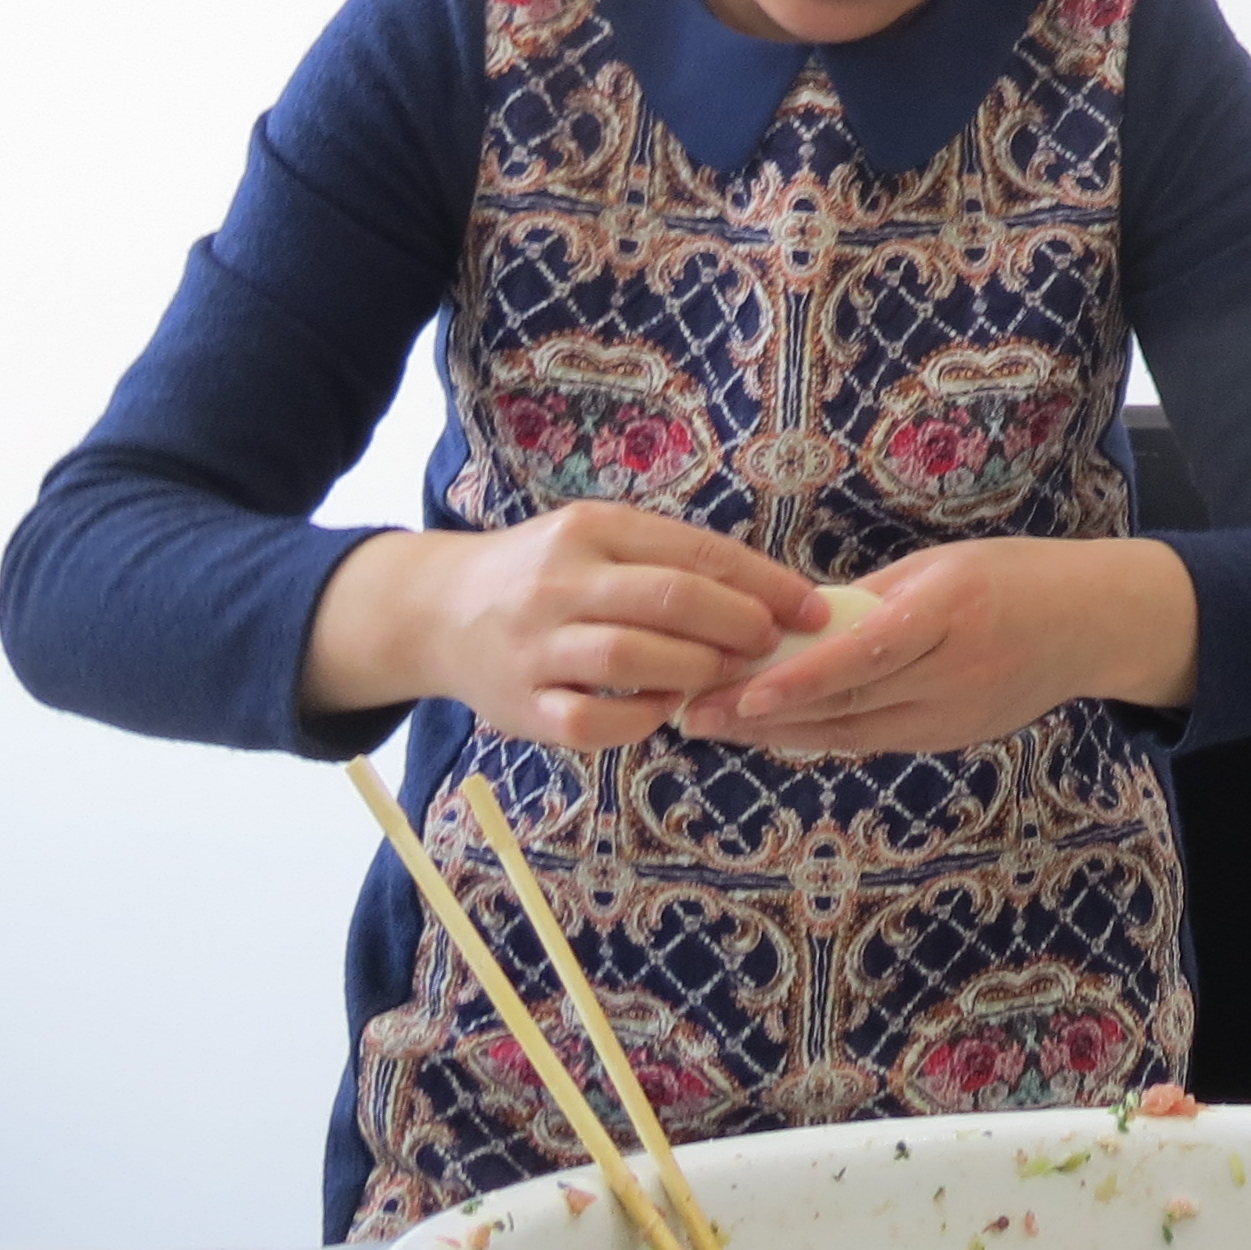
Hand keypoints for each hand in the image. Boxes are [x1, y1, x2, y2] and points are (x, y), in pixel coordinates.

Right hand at [300, 502, 821, 751]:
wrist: (439, 611)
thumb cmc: (546, 575)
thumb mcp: (600, 540)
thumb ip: (671, 562)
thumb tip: (773, 596)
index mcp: (593, 528)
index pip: (696, 553)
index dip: (765, 584)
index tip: (811, 609)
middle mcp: (561, 581)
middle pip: (671, 601)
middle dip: (740, 626)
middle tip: (772, 646)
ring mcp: (536, 645)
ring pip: (633, 658)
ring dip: (697, 671)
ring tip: (726, 677)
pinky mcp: (520, 706)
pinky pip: (593, 721)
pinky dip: (642, 718)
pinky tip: (664, 710)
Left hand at [684, 536, 1199, 756]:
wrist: (1094, 624)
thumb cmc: (1014, 575)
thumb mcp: (942, 565)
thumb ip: (872, 599)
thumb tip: (794, 620)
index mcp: (950, 611)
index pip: (863, 656)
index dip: (798, 681)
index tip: (740, 692)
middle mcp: (952, 672)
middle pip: (847, 705)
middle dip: (764, 714)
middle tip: (694, 713)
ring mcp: (955, 716)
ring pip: (854, 733)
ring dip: (782, 732)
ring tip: (717, 725)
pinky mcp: (954, 740)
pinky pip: (877, 740)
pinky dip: (824, 735)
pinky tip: (776, 730)